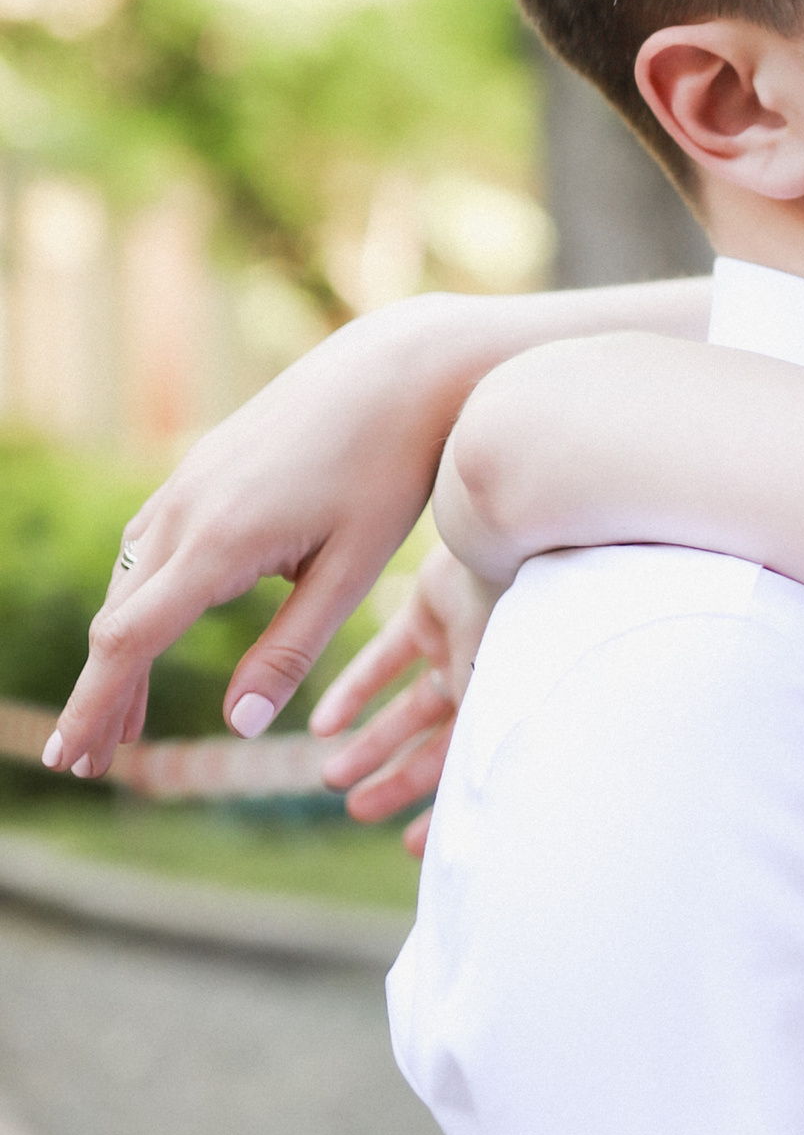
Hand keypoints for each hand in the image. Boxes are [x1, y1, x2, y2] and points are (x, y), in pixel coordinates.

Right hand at [44, 298, 484, 779]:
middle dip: (100, 695)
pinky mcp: (200, 469)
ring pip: (129, 582)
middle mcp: (185, 509)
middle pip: (118, 619)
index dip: (96, 705)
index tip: (76, 759)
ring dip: (120, 651)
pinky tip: (152, 631)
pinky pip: (149, 545)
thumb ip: (293, 648)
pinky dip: (140, 600)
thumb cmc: (388, 471)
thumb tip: (238, 725)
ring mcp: (187, 483)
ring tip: (124, 720)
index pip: (130, 641)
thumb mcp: (352, 570)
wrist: (395, 370)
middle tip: (92, 763)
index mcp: (219, 543)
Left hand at [310, 548, 501, 856]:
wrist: (519, 534)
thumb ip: (475, 766)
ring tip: (331, 775)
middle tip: (356, 809)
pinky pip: (387, 657)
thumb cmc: (526, 620)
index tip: (410, 849)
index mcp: (519, 706)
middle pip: (439, 744)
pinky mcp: (430, 608)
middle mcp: (493, 679)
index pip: (477, 772)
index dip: (446, 814)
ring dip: (371, 741)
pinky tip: (323, 725)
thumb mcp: (500, 700)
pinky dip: (355, 690)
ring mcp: (462, 642)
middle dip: (398, 780)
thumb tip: (456, 845)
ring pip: (408, 704)